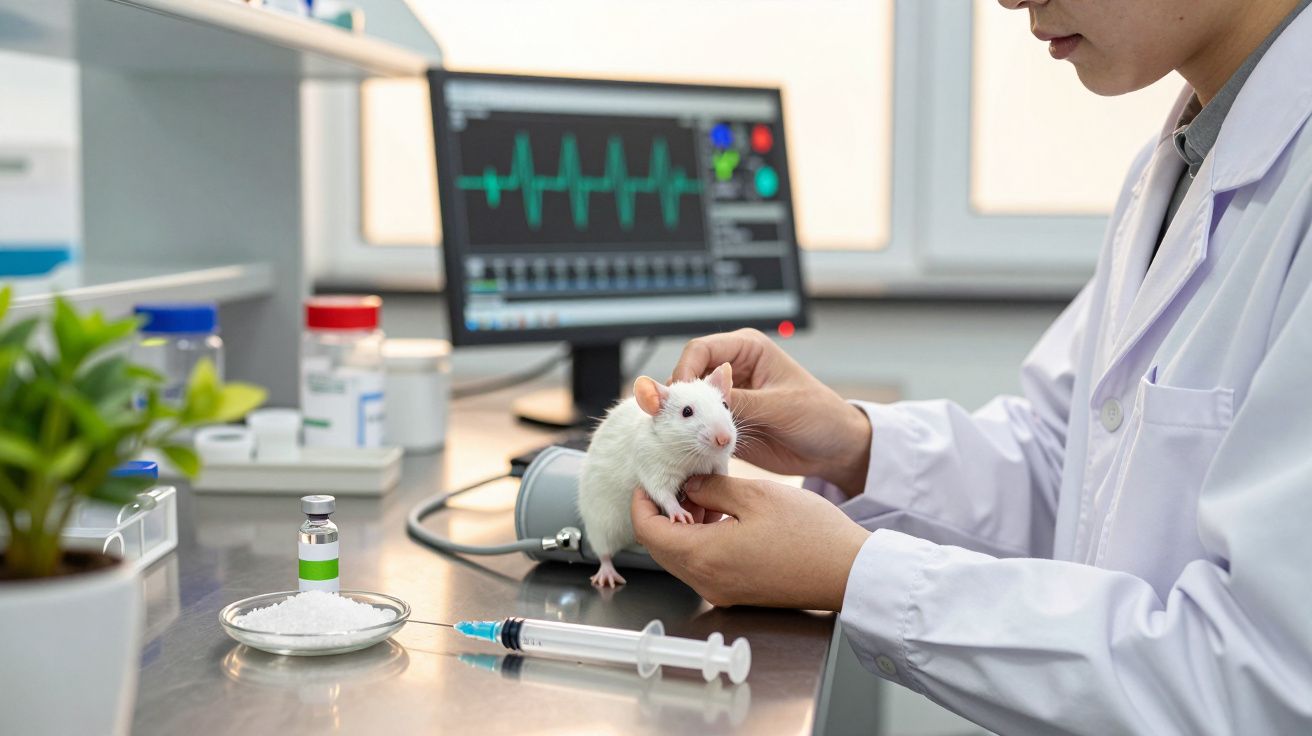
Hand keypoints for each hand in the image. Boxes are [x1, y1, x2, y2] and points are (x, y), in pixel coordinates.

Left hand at [631, 475, 870, 609]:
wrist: (849, 572)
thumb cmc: (809, 533)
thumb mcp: (755, 494)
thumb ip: (712, 487)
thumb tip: (689, 484)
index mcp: (704, 557)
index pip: (648, 531)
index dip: (643, 502)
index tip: (650, 479)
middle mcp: (706, 582)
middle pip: (660, 547)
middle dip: (662, 512)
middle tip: (679, 482)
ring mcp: (722, 591)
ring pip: (682, 556)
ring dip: (683, 526)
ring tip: (706, 495)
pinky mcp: (738, 593)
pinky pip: (704, 566)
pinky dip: (702, 540)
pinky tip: (723, 517)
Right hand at [672, 328, 871, 495]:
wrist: (834, 450)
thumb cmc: (820, 416)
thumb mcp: (780, 406)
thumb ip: (740, 401)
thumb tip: (700, 396)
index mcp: (747, 350)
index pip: (700, 350)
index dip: (685, 370)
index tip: (680, 396)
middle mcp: (732, 371)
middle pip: (687, 376)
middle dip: (677, 398)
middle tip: (671, 421)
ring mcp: (727, 399)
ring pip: (687, 404)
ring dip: (680, 420)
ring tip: (677, 438)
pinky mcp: (724, 425)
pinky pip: (697, 428)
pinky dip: (690, 438)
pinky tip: (689, 449)